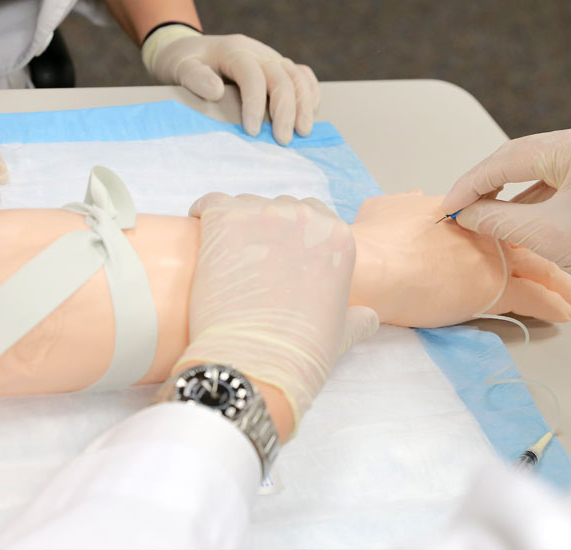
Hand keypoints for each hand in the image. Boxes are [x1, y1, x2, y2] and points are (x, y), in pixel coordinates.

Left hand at [142, 24, 319, 145]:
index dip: (255, 104)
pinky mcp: (278, 67)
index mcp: (234, 50)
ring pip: (297, 76)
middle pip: (281, 76)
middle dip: (286, 110)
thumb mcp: (179, 68)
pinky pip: (302, 75)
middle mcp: (258, 52)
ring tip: (303, 132)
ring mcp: (271, 58)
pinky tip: (308, 114)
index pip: (252, 75)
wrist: (188, 51)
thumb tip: (216, 91)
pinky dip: (309, 93)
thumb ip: (194, 78)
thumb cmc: (184, 63)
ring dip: (304, 105)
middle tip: (283, 140)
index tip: (252, 132)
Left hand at [177, 193, 377, 435]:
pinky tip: (201, 236)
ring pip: (246, 206)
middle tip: (253, 262)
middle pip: (281, 209)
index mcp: (339, 238)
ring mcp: (263, 215)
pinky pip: (210, 203)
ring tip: (226, 257)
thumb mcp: (343, 333)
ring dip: (237, 225)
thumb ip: (359, 318)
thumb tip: (369, 317)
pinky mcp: (224, 220)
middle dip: (267, 230)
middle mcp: (305, 218)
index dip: (295, 238)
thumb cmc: (302, 352)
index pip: (316, 217)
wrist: (258, 361)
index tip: (281, 258)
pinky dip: (204, 215)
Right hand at [350, 192, 570, 326]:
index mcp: (460, 204)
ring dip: (558, 279)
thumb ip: (406, 203)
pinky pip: (533, 296)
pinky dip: (551, 305)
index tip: (521, 233)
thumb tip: (418, 198)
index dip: (511, 218)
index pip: (497, 202)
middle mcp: (484, 225)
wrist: (371, 266)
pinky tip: (563, 312)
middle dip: (548, 245)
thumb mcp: (386, 207)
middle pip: (528, 229)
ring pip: (538, 264)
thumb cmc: (371, 240)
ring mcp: (493, 255)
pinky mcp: (494, 288)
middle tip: (563, 256)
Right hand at [441, 122, 570, 338]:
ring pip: (534, 166)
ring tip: (478, 214)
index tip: (447, 206)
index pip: (508, 158)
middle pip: (519, 156)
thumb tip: (464, 214)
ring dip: (506, 190)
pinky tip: (509, 213)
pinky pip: (553, 174)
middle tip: (456, 209)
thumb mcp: (547, 238)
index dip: (471, 184)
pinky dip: (529, 194)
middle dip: (486, 185)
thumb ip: (497, 220)